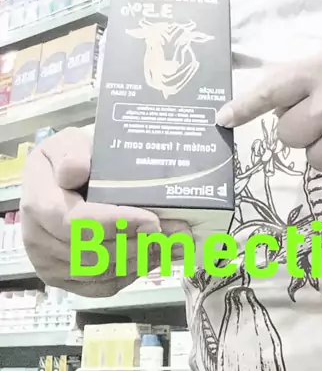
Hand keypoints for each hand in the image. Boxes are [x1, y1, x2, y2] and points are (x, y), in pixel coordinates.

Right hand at [20, 126, 191, 296]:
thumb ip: (72, 153)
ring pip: (100, 273)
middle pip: (91, 254)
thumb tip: (75, 171)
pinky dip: (130, 274)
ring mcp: (47, 263)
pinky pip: (100, 286)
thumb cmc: (72, 157)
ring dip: (141, 260)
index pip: (76, 223)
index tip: (151, 220)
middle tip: (177, 232)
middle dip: (139, 244)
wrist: (62, 176)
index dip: (116, 224)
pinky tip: (154, 257)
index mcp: (38, 201)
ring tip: (174, 243)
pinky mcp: (62, 279)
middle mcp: (37, 238)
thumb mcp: (70, 142)